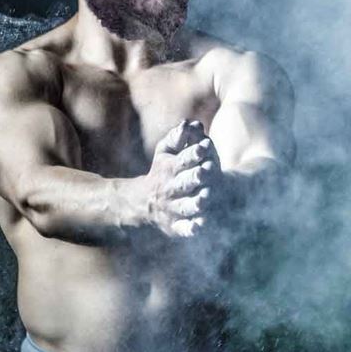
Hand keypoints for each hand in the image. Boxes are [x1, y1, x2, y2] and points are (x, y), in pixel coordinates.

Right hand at [142, 119, 220, 236]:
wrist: (143, 202)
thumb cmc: (161, 171)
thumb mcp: (165, 152)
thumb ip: (177, 137)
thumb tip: (190, 123)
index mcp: (168, 169)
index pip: (182, 160)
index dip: (194, 153)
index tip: (206, 145)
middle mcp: (170, 189)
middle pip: (183, 183)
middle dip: (195, 177)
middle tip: (207, 170)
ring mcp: (172, 208)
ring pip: (184, 206)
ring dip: (195, 203)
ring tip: (206, 197)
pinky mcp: (175, 226)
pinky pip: (183, 229)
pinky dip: (191, 228)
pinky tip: (200, 225)